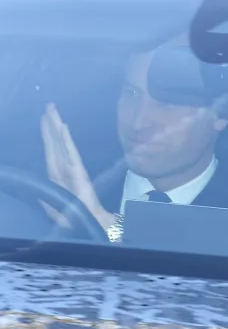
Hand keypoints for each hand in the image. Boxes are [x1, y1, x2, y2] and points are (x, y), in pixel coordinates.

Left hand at [41, 103, 115, 230]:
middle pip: (55, 142)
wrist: (89, 223)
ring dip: (57, 126)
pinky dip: (66, 140)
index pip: (50, 149)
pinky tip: (63, 128)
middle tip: (49, 105)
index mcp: (56, 175)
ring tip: (53, 110)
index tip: (44, 118)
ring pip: (62, 143)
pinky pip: (70, 152)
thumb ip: (44, 196)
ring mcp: (72, 168)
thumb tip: (38, 188)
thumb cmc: (73, 217)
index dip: (46, 133)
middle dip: (51, 123)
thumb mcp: (50, 206)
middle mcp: (63, 167)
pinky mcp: (78, 171)